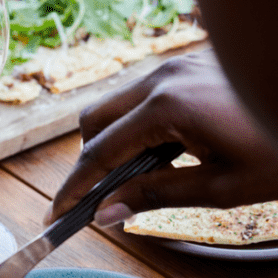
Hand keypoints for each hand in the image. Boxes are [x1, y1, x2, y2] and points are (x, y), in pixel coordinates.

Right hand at [46, 50, 277, 226]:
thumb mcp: (222, 187)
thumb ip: (156, 196)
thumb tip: (106, 213)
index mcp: (167, 106)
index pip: (99, 151)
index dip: (74, 187)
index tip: (55, 214)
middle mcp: (163, 75)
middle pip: (95, 118)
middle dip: (88, 159)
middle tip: (97, 198)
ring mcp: (176, 64)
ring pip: (117, 103)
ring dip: (113, 139)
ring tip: (136, 178)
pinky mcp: (189, 63)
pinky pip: (143, 93)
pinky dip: (137, 123)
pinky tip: (163, 150)